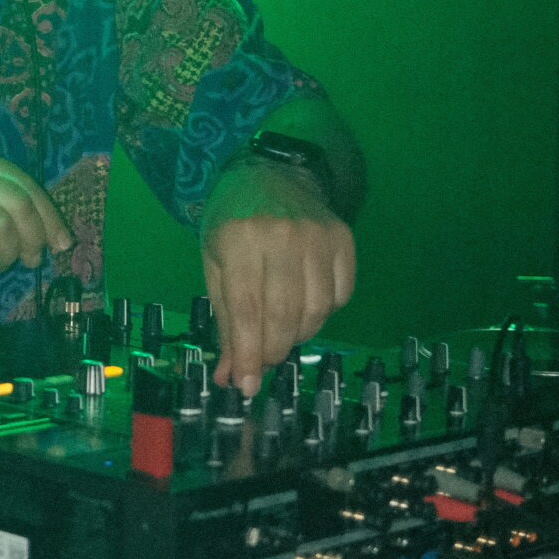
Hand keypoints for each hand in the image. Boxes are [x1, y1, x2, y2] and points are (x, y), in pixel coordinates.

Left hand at [201, 161, 354, 398]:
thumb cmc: (233, 221)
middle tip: (262, 362)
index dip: (249, 354)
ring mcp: (317, 235)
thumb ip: (225, 321)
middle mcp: (282, 236)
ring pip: (316, 311)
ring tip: (280, 333)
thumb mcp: (215, 265)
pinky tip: (304, 305)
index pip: (248, 311)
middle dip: (273, 350)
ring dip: (298, 335)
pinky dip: (323, 313)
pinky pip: (340, 296)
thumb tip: (230, 376)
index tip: (246, 386)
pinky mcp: (343, 238)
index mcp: (239, 240)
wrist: (273, 171)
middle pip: (285, 315)